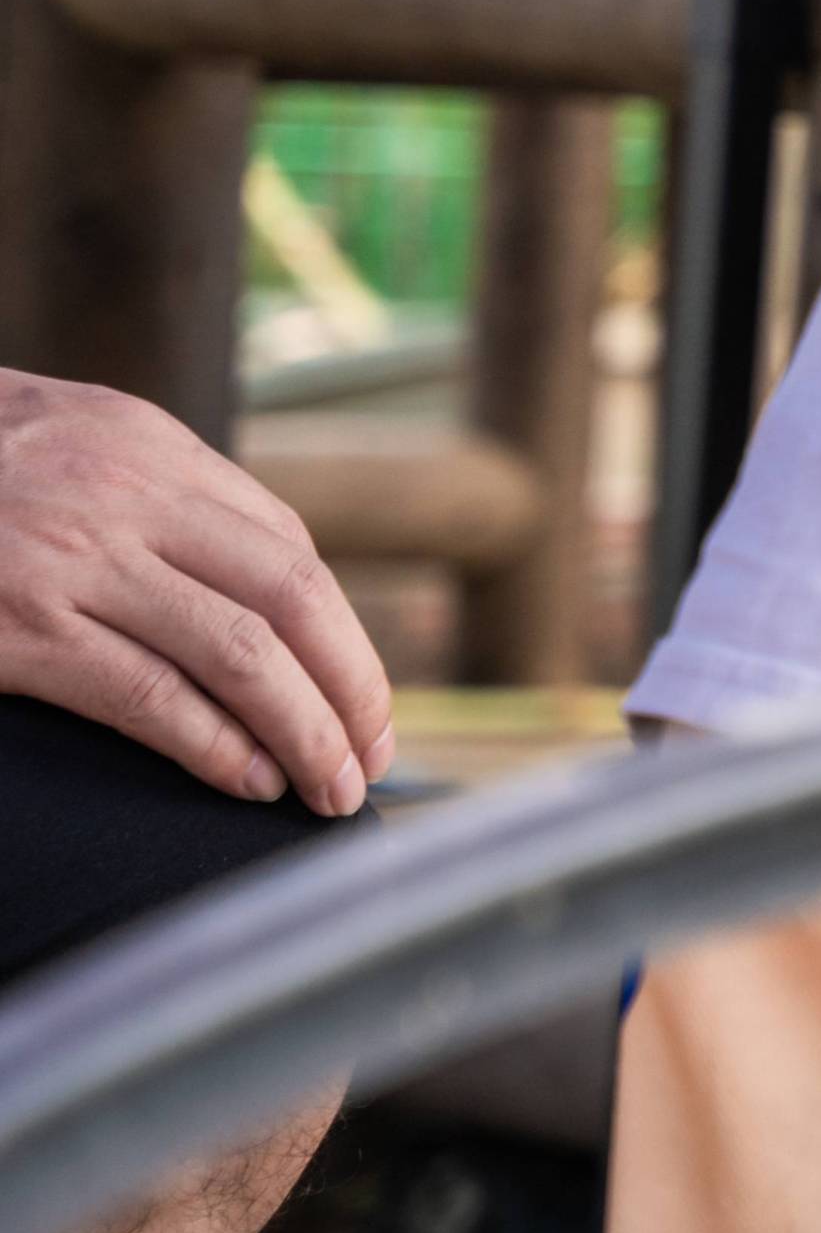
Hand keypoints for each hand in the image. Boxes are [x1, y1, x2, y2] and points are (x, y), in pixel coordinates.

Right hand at [0, 373, 389, 811]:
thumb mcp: (72, 444)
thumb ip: (158, 498)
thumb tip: (258, 592)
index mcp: (150, 447)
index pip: (287, 549)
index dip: (341, 632)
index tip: (367, 698)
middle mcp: (126, 496)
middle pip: (289, 599)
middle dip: (350, 686)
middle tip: (374, 758)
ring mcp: (73, 563)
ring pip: (238, 653)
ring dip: (304, 728)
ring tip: (332, 788)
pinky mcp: (20, 630)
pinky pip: (149, 696)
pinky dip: (216, 744)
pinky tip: (250, 780)